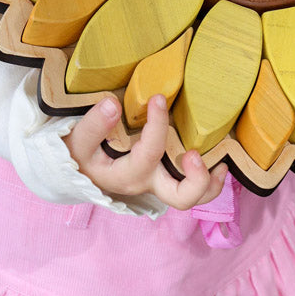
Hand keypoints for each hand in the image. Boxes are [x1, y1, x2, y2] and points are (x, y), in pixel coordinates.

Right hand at [63, 95, 226, 208]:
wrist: (75, 167)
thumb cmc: (78, 153)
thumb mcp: (77, 142)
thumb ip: (93, 126)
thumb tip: (112, 105)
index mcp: (126, 176)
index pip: (149, 154)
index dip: (157, 125)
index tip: (158, 97)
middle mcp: (147, 184)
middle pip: (181, 197)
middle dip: (196, 179)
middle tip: (195, 154)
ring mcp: (159, 183)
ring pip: (192, 197)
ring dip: (210, 183)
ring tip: (219, 161)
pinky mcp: (165, 177)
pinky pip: (192, 187)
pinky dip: (209, 179)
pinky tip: (217, 160)